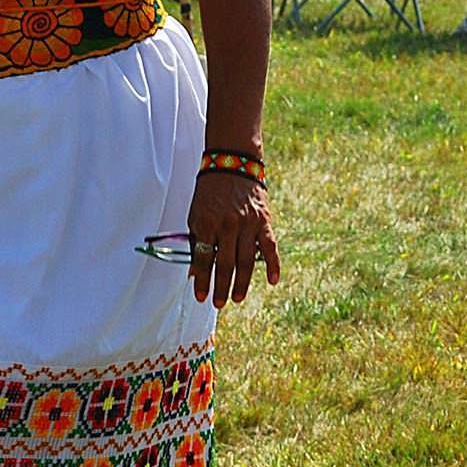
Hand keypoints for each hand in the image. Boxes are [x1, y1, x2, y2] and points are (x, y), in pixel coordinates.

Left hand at [185, 170, 280, 308]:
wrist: (232, 163)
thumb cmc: (210, 192)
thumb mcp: (195, 214)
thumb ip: (195, 241)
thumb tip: (194, 270)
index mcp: (206, 223)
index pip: (203, 258)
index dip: (202, 280)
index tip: (200, 295)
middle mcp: (227, 225)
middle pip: (224, 264)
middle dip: (221, 287)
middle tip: (219, 303)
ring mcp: (247, 224)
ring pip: (246, 260)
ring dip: (241, 283)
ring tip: (236, 298)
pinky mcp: (263, 221)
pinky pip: (270, 247)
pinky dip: (273, 265)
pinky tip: (272, 281)